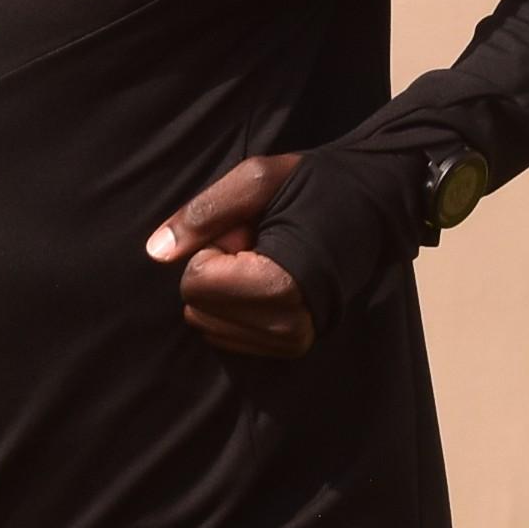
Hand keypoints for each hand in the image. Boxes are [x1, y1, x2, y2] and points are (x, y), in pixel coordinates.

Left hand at [144, 153, 317, 356]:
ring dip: (227, 287)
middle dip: (218, 269)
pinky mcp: (288, 348)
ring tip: (267, 257)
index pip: (196, 284)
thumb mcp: (255, 179)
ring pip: (207, 323)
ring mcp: (290, 343)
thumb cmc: (312, 183)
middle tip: (259, 242)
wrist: (372, 205)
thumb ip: (204, 214)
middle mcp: (286, 329)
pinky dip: (236, 304)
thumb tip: (156, 253)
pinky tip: (269, 277)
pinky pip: (224, 334)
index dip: (214, 247)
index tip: (251, 230)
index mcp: (280, 288)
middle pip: (197, 307)